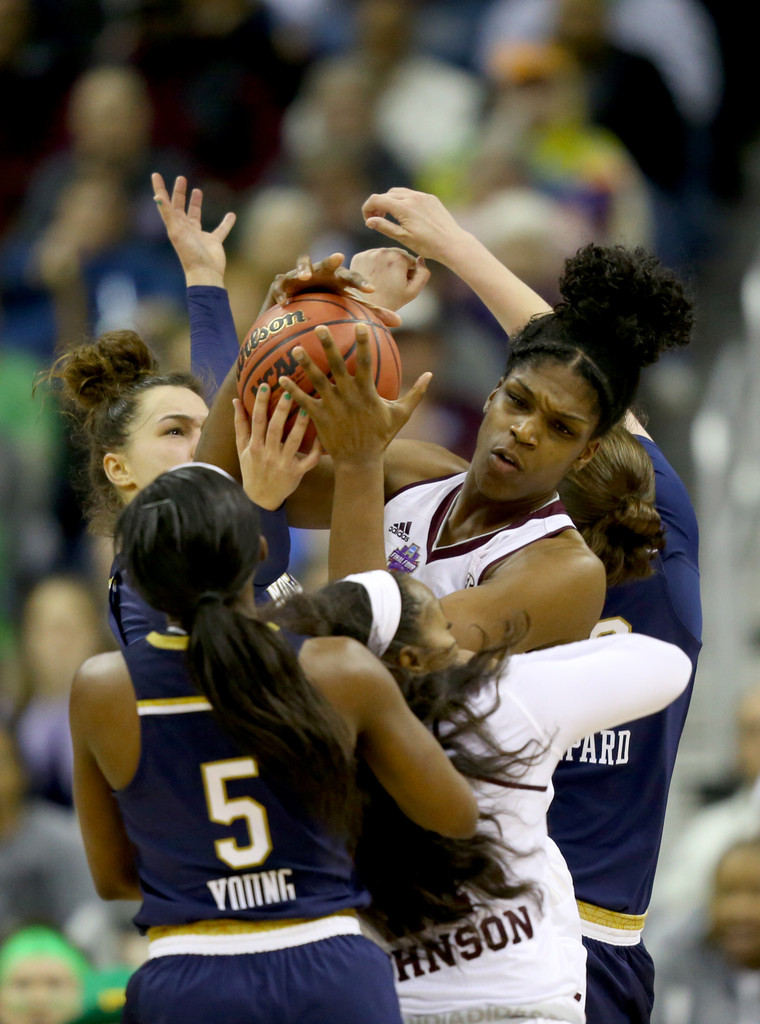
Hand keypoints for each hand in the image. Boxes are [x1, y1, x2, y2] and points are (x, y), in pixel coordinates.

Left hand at [152, 173, 235, 287]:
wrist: (205, 273)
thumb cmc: (189, 253)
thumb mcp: (176, 231)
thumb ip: (167, 213)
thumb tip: (157, 196)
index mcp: (175, 226)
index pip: (165, 204)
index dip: (160, 190)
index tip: (156, 175)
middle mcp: (185, 229)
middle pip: (180, 207)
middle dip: (179, 193)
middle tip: (181, 178)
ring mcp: (199, 235)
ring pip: (196, 215)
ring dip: (196, 203)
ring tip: (198, 191)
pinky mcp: (213, 241)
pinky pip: (221, 229)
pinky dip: (226, 222)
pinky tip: (231, 214)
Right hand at [234, 389, 321, 509]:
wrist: (260, 498)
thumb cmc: (251, 468)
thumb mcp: (242, 448)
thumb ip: (240, 424)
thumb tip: (236, 400)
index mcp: (254, 447)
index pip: (257, 421)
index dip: (261, 403)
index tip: (265, 385)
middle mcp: (268, 455)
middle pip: (275, 429)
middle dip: (282, 410)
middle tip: (289, 391)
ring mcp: (283, 464)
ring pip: (294, 442)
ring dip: (301, 424)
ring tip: (307, 407)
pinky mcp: (297, 473)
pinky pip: (309, 460)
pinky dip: (316, 448)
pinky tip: (321, 434)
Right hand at [262, 252, 401, 327]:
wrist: (298, 299)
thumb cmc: (327, 301)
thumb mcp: (348, 305)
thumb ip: (371, 312)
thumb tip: (400, 321)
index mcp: (337, 278)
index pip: (352, 278)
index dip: (361, 283)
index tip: (371, 291)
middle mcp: (319, 272)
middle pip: (327, 263)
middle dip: (331, 259)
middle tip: (339, 257)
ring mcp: (299, 274)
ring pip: (301, 265)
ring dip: (303, 268)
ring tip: (305, 276)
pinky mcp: (281, 282)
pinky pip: (280, 285)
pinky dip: (281, 292)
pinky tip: (284, 302)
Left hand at [278, 324, 431, 463]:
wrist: (360, 462)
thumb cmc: (380, 436)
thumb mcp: (401, 415)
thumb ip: (416, 393)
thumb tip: (431, 375)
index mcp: (367, 393)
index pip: (365, 363)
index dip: (363, 344)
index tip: (359, 325)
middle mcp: (348, 397)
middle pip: (337, 366)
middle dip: (328, 346)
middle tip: (319, 327)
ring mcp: (333, 407)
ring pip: (317, 381)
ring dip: (306, 364)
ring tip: (295, 348)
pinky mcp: (320, 418)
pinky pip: (304, 402)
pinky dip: (293, 390)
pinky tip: (281, 379)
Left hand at [349, 247, 428, 312]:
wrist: (365, 307)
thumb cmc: (391, 301)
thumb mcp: (412, 291)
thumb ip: (423, 274)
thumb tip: (421, 258)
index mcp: (399, 257)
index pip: (411, 261)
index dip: (409, 274)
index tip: (400, 285)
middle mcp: (383, 251)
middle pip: (397, 255)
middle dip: (397, 267)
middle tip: (391, 283)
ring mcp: (369, 253)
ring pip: (384, 255)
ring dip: (386, 264)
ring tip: (382, 281)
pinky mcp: (358, 256)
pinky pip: (372, 257)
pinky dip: (374, 265)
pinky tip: (373, 278)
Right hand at [362, 187, 467, 265]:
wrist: (452, 243)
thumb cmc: (427, 245)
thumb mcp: (403, 238)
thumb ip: (384, 227)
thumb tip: (369, 221)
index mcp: (403, 207)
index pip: (376, 200)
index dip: (367, 208)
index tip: (368, 220)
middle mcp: (412, 197)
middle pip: (386, 195)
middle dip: (378, 206)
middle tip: (377, 220)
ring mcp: (422, 196)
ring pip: (399, 192)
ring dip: (390, 202)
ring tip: (390, 217)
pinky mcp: (431, 198)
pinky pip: (412, 195)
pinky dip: (403, 201)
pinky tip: (406, 215)